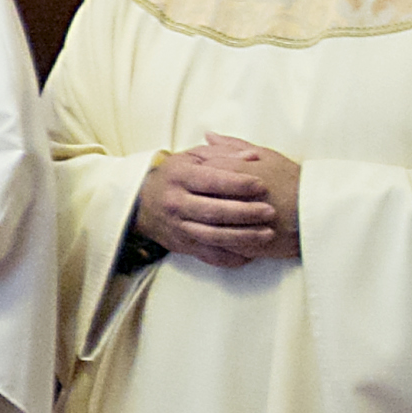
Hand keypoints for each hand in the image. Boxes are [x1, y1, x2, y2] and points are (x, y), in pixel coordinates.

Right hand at [133, 133, 300, 267]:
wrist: (141, 203)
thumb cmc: (175, 176)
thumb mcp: (192, 157)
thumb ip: (222, 154)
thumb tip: (252, 156)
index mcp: (178, 177)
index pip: (210, 181)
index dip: (237, 183)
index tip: (261, 184)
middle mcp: (175, 203)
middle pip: (212, 211)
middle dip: (244, 213)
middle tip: (270, 211)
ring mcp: (178, 227)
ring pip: (212, 237)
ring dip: (242, 237)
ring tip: (268, 234)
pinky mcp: (182, 246)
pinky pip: (208, 256)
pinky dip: (230, 257)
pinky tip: (251, 254)